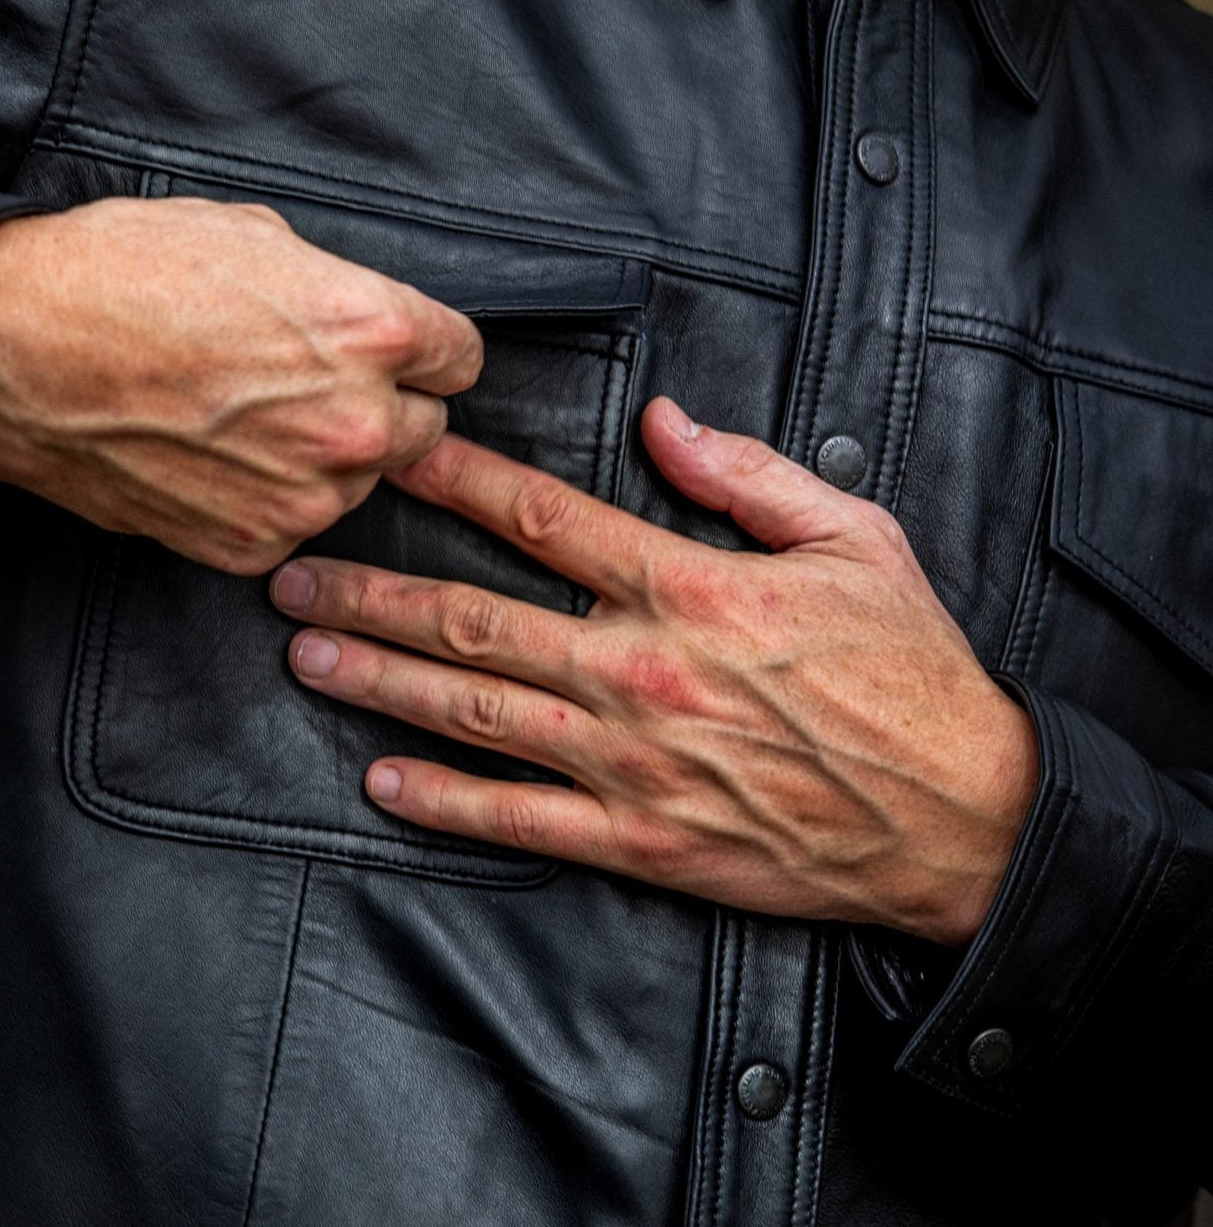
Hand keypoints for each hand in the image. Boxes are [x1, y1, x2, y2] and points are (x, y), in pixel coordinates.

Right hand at [0, 197, 482, 573]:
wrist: (12, 351)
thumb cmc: (118, 274)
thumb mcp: (250, 234)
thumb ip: (334, 286)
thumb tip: (361, 314)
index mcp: (369, 329)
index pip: (460, 357)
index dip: (423, 350)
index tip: (396, 352)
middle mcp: (353, 422)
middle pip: (424, 430)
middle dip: (380, 406)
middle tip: (305, 384)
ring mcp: (302, 495)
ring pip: (357, 484)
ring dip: (322, 459)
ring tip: (242, 418)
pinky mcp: (250, 545)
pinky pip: (292, 526)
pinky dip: (266, 501)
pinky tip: (212, 459)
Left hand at [266, 397, 1038, 946]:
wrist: (963, 817)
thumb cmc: (910, 672)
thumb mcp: (855, 538)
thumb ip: (747, 475)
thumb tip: (663, 418)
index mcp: (688, 586)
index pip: (541, 517)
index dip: (452, 480)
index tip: (386, 454)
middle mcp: (639, 669)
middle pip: (473, 617)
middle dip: (371, 588)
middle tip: (293, 568)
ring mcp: (631, 761)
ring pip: (473, 712)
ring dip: (379, 680)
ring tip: (305, 651)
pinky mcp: (639, 839)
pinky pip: (518, 818)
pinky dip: (441, 801)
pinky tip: (378, 780)